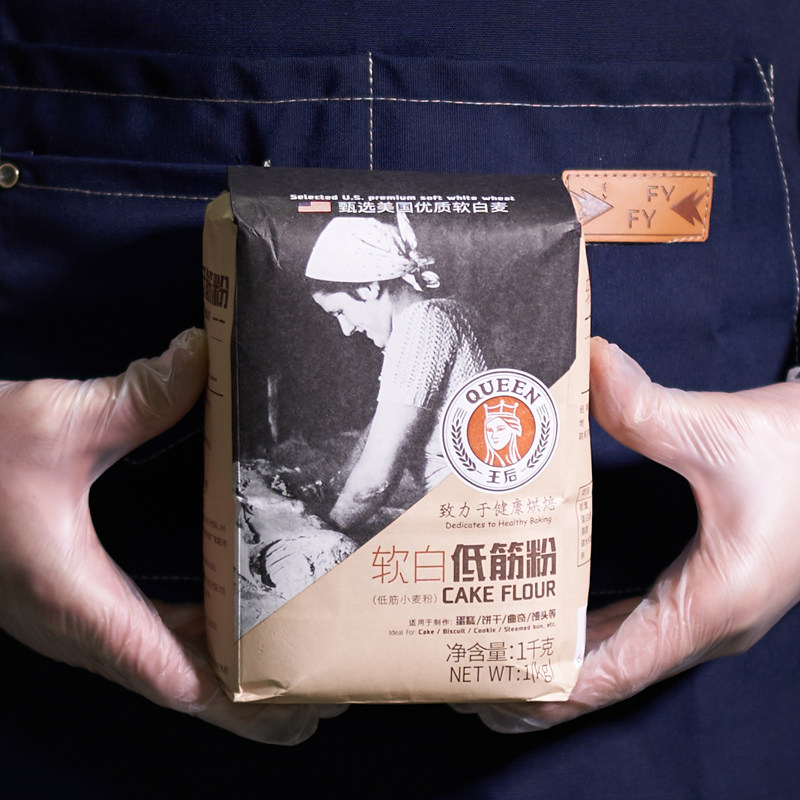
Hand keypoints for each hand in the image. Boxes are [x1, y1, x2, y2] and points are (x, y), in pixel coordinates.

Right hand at [0, 329, 342, 742]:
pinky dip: (194, 648)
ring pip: (162, 668)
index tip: (294, 705)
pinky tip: (231, 631)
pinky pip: (144, 641)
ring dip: (224, 679)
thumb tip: (201, 357)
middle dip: (247, 702)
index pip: (167, 671)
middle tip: (317, 697)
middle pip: (178, 684)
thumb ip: (134, 396)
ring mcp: (74, 620)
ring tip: (290, 678)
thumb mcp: (53, 420)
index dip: (234, 698)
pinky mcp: (73, 603)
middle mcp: (76, 625)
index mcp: (74, 598)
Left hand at [456, 336, 799, 731]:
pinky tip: (548, 628)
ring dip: (558, 666)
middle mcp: (705, 624)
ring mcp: (704, 613)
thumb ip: (649, 407)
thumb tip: (590, 363)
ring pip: (620, 658)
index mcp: (710, 604)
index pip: (616, 670)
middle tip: (468, 677)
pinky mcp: (701, 594)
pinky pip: (633, 633)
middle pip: (609, 676)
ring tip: (493, 661)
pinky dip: (587, 641)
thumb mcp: (723, 432)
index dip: (551, 686)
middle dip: (538, 683)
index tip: (490, 688)